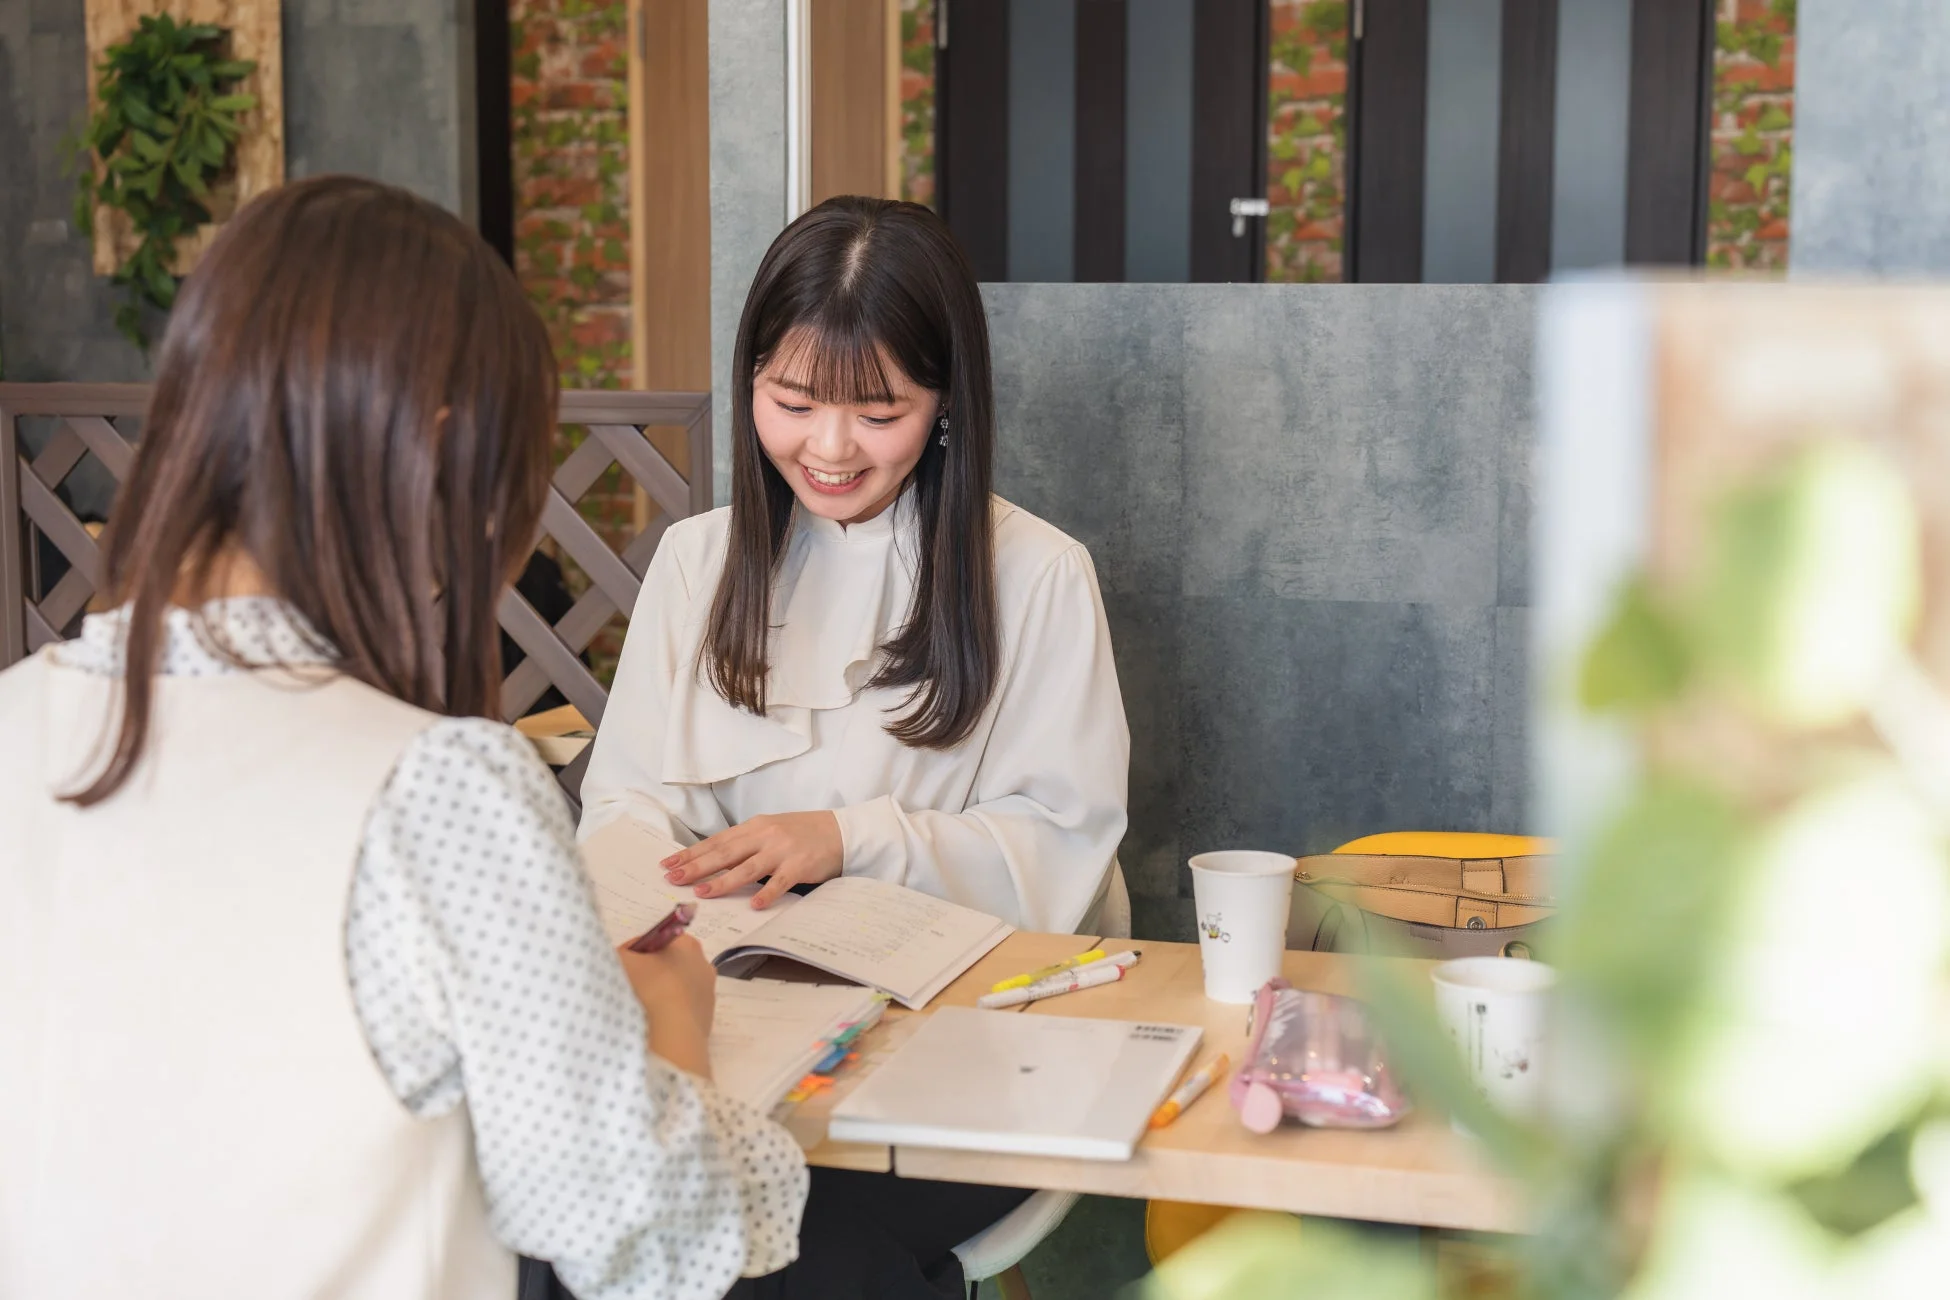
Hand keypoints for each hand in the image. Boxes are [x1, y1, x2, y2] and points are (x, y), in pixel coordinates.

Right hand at [616, 933, 714, 1076]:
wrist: (672, 1035)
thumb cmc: (649, 988)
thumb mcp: (622, 960)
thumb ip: (620, 954)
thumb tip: (622, 959)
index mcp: (687, 944)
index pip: (653, 941)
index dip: (631, 953)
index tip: (618, 966)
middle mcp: (703, 966)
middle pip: (664, 966)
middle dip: (645, 974)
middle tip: (624, 986)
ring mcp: (707, 995)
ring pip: (672, 991)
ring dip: (655, 996)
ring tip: (636, 1008)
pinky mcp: (706, 1021)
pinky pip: (678, 1012)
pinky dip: (664, 1015)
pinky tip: (651, 1024)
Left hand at [662, 811, 843, 908]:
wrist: (840, 831)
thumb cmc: (802, 833)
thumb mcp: (771, 831)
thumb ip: (746, 843)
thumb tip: (714, 860)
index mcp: (755, 826)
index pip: (717, 841)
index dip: (691, 853)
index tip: (668, 863)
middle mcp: (765, 836)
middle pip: (725, 853)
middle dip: (697, 867)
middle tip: (674, 879)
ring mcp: (782, 851)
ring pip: (747, 868)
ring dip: (723, 881)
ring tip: (702, 892)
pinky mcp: (800, 866)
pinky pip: (780, 882)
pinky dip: (767, 893)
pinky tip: (754, 904)